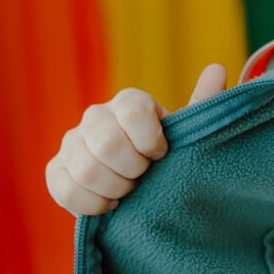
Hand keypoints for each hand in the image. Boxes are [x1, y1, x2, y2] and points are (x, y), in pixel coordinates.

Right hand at [44, 63, 226, 217]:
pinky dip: (92, 204)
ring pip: (86, 169)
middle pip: (107, 143)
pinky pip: (66, 188)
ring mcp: (72, 143)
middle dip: (132, 169)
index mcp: (130, 102)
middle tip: (144, 177)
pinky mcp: (56, 170)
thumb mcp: (189, 135)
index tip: (162, 155)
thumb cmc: (168, 159)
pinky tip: (109, 204)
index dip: (151, 141)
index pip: (133, 111)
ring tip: (129, 191)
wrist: (143, 189)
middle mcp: (96, 116)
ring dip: (115, 188)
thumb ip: (204, 106)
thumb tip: (217, 69)